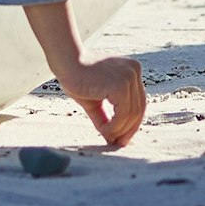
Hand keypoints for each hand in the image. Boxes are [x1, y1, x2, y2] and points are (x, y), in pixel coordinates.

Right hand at [23, 0, 148, 146]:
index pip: (139, 101)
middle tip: (118, 143)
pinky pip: (123, 113)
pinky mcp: (121, 84)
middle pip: (139, 108)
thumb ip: (106, 117)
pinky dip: (116, 126)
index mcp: (131, 70)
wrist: (65, 62)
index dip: (132, 122)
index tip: (122, 137)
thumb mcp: (95, 101)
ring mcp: (129, 76)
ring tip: (108, 137)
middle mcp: (134, 71)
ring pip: (132, 113)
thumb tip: (112, 138)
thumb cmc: (76, 77)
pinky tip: (105, 131)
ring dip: (120, 130)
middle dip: (129, 129)